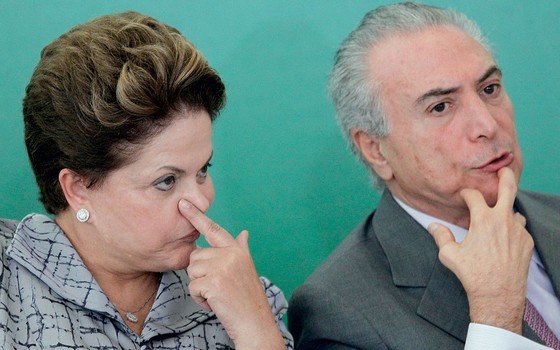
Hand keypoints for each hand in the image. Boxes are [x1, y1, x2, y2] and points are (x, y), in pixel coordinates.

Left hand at [178, 200, 283, 348]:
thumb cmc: (248, 297)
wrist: (255, 321)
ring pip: (192, 271)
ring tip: (218, 294)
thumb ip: (241, 248)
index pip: (213, 229)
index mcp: (237, 250)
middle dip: (201, 274)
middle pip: (196, 256)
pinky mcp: (214, 282)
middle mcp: (230, 254)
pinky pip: (193, 287)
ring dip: (200, 287)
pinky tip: (216, 302)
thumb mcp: (246, 268)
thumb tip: (243, 233)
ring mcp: (222, 267)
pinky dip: (200, 298)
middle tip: (219, 286)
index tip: (183, 203)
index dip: (197, 216)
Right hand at [427, 167, 533, 333]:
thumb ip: (441, 236)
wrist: (498, 294)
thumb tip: (433, 225)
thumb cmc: (472, 274)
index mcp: (483, 220)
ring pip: (515, 212)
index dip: (466, 193)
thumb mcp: (449, 255)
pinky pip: (520, 229)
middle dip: (505, 175)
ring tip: (499, 216)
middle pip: (508, 188)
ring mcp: (518, 231)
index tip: (462, 196)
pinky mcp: (527, 242)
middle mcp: (503, 220)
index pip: (474, 196)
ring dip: (507, 211)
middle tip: (503, 169)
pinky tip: (503, 239)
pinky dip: (512, 229)